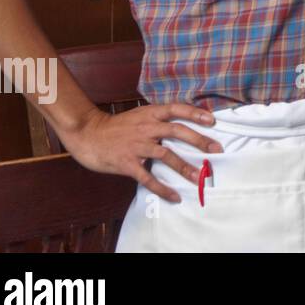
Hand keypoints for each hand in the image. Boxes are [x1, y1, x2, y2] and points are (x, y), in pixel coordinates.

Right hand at [59, 103, 223, 202]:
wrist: (87, 134)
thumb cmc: (117, 126)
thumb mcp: (140, 115)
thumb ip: (159, 118)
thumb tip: (184, 124)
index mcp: (150, 114)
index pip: (177, 109)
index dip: (195, 113)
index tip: (212, 120)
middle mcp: (146, 127)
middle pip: (176, 131)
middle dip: (199, 140)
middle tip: (216, 150)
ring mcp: (136, 145)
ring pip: (165, 155)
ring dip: (184, 167)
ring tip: (199, 177)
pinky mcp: (126, 163)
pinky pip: (147, 177)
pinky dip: (161, 187)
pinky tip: (173, 195)